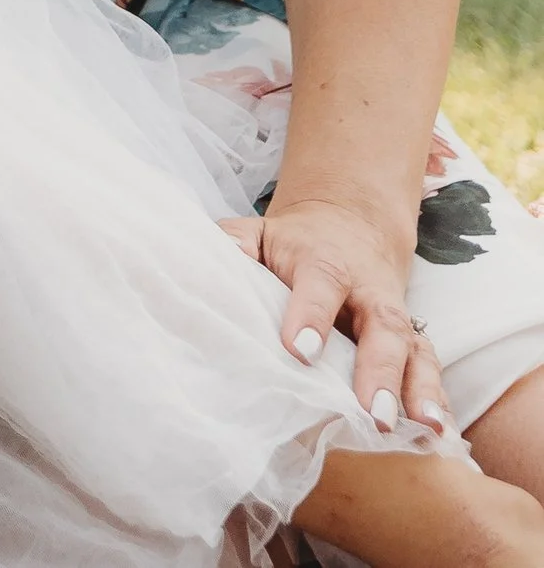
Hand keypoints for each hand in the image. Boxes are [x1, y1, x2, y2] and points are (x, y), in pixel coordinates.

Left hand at [222, 191, 446, 431]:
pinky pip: (429, 369)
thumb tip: (220, 256)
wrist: (349, 224)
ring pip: (414, 351)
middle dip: (379, 371)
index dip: (311, 314)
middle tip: (373, 412)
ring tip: (426, 427)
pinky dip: (437, 400)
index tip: (299, 350)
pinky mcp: (410, 342)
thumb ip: (237, 242)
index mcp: (324, 261)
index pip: (320, 284)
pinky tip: (439, 435)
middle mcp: (367, 291)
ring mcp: (394, 318)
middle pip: (381, 326)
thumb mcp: (262, 232)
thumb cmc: (294, 243)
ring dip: (420, 390)